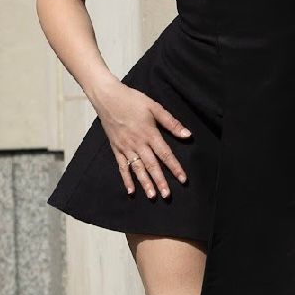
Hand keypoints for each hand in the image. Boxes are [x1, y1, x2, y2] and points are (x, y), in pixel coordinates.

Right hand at [94, 79, 191, 198]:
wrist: (107, 97)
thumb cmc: (132, 100)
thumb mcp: (154, 107)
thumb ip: (171, 122)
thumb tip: (187, 135)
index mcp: (149, 134)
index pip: (165, 154)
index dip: (175, 167)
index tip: (182, 179)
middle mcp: (138, 143)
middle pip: (152, 165)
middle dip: (160, 181)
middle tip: (167, 195)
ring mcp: (125, 147)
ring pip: (137, 169)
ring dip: (145, 183)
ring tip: (152, 196)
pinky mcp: (116, 148)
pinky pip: (122, 166)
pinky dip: (126, 179)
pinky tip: (131, 190)